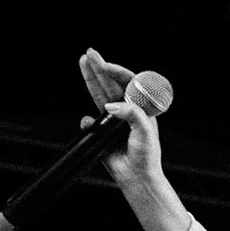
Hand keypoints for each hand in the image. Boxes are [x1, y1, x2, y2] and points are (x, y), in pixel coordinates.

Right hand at [79, 49, 162, 184]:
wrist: (136, 177)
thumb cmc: (146, 156)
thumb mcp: (144, 132)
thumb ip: (131, 116)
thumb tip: (110, 106)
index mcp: (141, 108)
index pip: (129, 83)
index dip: (117, 71)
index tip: (105, 65)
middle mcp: (127, 110)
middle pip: (111, 84)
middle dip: (100, 68)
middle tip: (89, 53)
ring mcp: (113, 120)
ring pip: (99, 95)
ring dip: (90, 79)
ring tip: (83, 62)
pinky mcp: (102, 132)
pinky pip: (90, 122)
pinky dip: (86, 122)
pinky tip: (88, 124)